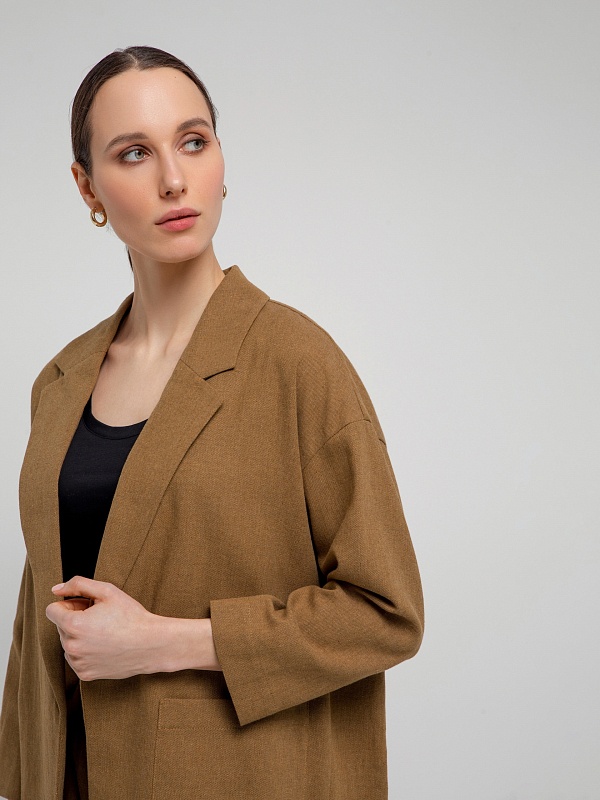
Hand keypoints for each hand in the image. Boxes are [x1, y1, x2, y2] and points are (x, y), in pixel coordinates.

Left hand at [46, 576, 221, 679]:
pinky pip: (76, 658)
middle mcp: (71, 647)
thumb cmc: (131, 616)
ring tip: (104, 632)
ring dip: (80, 636)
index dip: (70, 604)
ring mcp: (78, 663)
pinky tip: (105, 646)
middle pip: (60, 626)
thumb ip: (78, 585)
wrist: (151, 644)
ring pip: (68, 643)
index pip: (52, 610)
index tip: (86, 606)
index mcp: (73, 625)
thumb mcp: (107, 591)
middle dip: (76, 619)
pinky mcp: (85, 674)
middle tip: (101, 618)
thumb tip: (56, 589)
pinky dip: (86, 651)